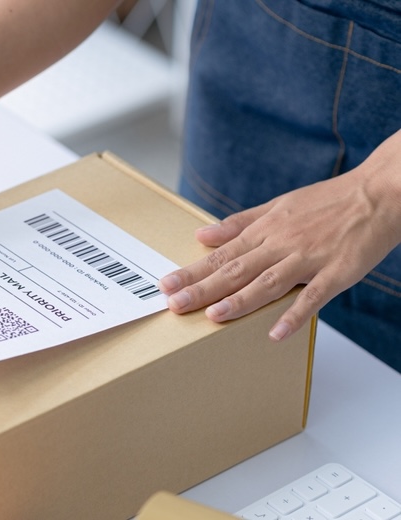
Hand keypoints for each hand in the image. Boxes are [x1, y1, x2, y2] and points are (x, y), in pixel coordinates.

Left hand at [159, 131, 400, 340]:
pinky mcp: (337, 272)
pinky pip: (313, 296)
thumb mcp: (279, 205)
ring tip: (213, 316)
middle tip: (174, 304)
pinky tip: (275, 333)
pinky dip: (294, 315)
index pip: (221, 255)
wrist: (380, 193)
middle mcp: (281, 244)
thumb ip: (240, 223)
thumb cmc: (330, 201)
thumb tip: (202, 234)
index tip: (167, 285)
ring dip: (239, 301)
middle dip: (202, 288)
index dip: (193, 271)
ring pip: (267, 282)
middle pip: (236, 270)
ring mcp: (309, 259)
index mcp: (266, 229)